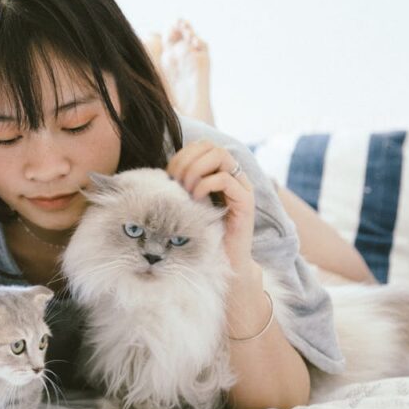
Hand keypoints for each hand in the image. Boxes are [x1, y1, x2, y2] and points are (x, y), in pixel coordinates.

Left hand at [166, 140, 255, 268]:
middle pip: (211, 146)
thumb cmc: (204, 234)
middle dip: (187, 160)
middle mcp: (234, 176)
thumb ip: (183, 186)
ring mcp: (242, 187)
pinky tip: (196, 199)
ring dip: (196, 170)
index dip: (183, 154)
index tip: (169, 175)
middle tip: (176, 182)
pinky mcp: (245, 201)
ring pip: (220, 156)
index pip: (203, 145)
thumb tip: (163, 173)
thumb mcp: (190, 204)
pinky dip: (206, 185)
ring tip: (186, 189)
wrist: (226, 262)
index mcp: (221, 173)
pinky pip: (226, 179)